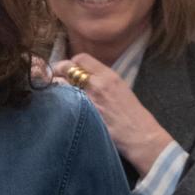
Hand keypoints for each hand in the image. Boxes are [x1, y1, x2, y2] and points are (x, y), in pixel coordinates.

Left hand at [52, 53, 173, 175]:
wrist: (140, 137)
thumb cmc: (133, 115)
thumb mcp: (120, 88)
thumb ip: (101, 80)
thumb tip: (83, 76)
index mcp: (108, 75)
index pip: (81, 58)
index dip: (71, 62)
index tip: (67, 69)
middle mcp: (96, 84)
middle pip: (66, 67)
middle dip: (58, 71)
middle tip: (54, 77)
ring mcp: (87, 99)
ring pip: (60, 84)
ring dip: (55, 86)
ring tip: (56, 92)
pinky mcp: (80, 115)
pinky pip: (61, 102)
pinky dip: (57, 101)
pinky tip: (59, 106)